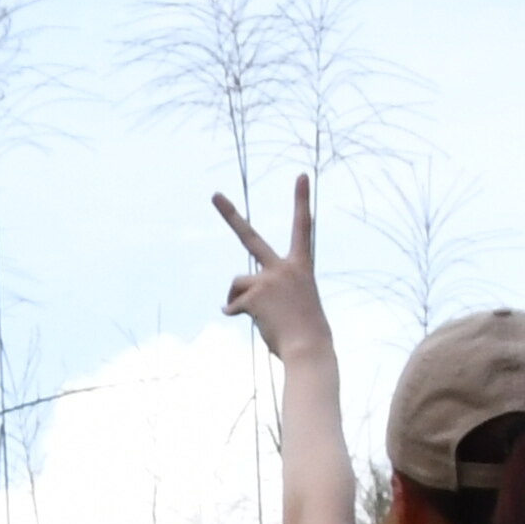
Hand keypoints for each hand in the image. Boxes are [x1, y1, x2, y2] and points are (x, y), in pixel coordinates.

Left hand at [212, 179, 333, 367]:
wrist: (310, 349)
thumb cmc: (307, 332)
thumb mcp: (296, 304)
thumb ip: (270, 293)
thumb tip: (228, 305)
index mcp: (302, 266)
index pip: (303, 227)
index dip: (302, 200)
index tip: (302, 175)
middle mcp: (283, 267)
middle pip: (250, 238)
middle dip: (230, 215)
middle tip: (214, 195)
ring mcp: (267, 280)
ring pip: (237, 284)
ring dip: (240, 299)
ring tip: (264, 315)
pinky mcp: (253, 296)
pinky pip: (233, 305)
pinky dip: (237, 313)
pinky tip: (258, 322)